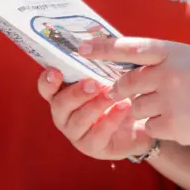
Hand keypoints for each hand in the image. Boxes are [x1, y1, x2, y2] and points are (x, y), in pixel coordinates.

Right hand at [37, 70, 154, 160]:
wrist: (142, 120)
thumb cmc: (121, 91)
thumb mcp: (111, 73)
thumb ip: (100, 60)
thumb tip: (98, 42)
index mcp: (63, 93)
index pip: (46, 87)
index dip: (47, 80)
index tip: (56, 71)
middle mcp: (63, 114)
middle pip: (60, 104)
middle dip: (76, 93)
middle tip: (93, 83)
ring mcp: (75, 133)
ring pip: (78, 120)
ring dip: (95, 106)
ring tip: (112, 94)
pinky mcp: (92, 147)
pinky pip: (97, 135)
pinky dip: (111, 119)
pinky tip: (124, 107)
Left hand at [82, 36, 189, 149]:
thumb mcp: (189, 57)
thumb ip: (160, 58)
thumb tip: (128, 60)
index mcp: (172, 52)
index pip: (129, 47)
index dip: (103, 48)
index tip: (82, 48)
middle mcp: (167, 74)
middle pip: (126, 82)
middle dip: (120, 89)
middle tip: (120, 92)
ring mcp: (168, 100)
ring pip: (135, 105)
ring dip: (143, 108)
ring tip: (171, 106)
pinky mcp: (171, 125)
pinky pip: (148, 125)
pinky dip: (157, 125)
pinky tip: (179, 121)